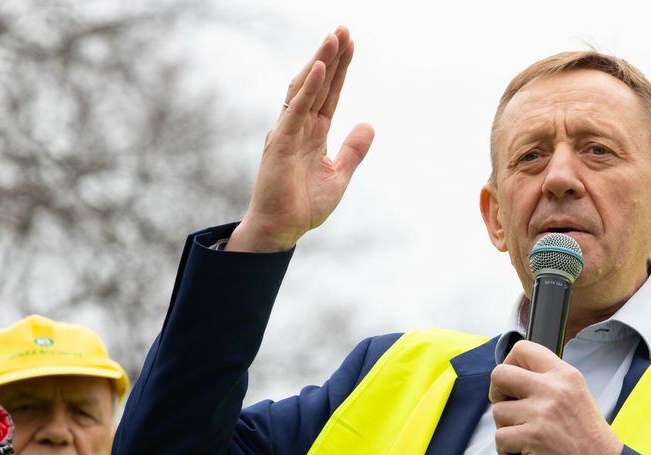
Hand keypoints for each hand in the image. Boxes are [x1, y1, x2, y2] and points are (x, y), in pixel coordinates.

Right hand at [228, 27, 374, 252]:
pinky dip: (308, 87)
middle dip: (332, 55)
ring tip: (334, 37)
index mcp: (314, 132)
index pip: (329, 92)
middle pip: (318, 83)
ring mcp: (289, 131)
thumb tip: (369, 124)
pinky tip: (320, 68)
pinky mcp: (281, 142)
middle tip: (344, 29)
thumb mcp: (339, 174)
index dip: (340, 68)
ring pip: (304, 88)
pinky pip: (296, 109)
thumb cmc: (304, 204)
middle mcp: (300, 126)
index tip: (351, 43)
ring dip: (320, 62)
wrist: (283, 229)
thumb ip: (353, 150)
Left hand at [489, 340, 622, 454]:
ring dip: (505, 426)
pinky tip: (521, 452)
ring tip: (524, 435)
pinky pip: (500, 437)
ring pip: (498, 411)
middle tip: (508, 406)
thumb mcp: (576, 394)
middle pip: (500, 374)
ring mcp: (541, 412)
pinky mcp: (532, 436)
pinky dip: (505, 449)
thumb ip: (549, 383)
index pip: (523, 349)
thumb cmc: (589, 437)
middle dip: (497, 392)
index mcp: (564, 375)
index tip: (511, 382)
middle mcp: (553, 389)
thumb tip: (516, 380)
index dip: (509, 364)